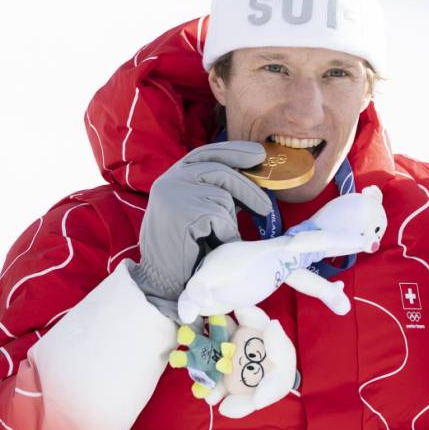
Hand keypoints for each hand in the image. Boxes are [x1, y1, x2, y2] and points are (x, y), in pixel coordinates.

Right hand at [129, 142, 271, 319]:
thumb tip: (253, 175)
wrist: (162, 278)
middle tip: (266, 207)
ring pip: (223, 197)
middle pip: (221, 171)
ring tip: (217, 236)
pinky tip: (211, 245)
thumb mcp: (201, 210)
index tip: (259, 153)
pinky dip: (224, 234)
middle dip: (249, 189)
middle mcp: (170, 180)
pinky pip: (220, 219)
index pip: (207, 153)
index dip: (234, 151)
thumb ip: (219, 191)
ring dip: (229, 220)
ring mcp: (174, 195)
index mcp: (173, 176)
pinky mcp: (182, 214)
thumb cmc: (186, 246)